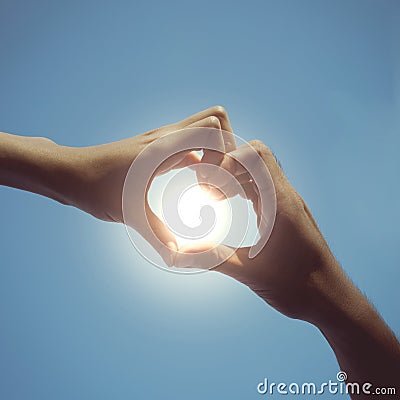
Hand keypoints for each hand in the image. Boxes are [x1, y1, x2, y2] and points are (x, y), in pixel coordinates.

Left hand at [61, 106, 235, 259]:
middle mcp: (164, 136)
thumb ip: (157, 236)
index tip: (214, 186)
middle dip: (227, 146)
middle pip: (214, 118)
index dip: (226, 156)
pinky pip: (188, 141)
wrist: (68, 172)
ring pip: (202, 126)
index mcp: (162, 148)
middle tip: (219, 179)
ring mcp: (161, 138)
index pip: (212, 129)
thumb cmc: (93, 189)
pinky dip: (200, 155)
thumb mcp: (129, 214)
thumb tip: (179, 257)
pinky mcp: (156, 146)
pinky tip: (195, 181)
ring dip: (214, 150)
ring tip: (208, 183)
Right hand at [175, 138, 399, 394]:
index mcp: (281, 202)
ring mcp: (288, 204)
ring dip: (235, 177)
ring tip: (215, 197)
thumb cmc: (298, 287)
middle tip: (208, 189)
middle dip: (227, 165)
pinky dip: (244, 189)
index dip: (228, 159)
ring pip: (259, 172)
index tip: (210, 184)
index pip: (256, 154)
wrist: (332, 299)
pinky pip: (263, 189)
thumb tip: (176, 255)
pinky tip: (230, 205)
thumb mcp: (250, 273)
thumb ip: (212, 258)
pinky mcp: (287, 214)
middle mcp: (286, 196)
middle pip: (256, 157)